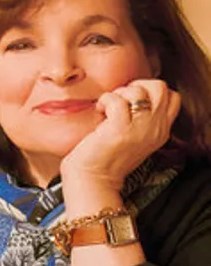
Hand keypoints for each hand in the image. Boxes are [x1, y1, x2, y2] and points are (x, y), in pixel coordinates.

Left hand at [60, 79, 180, 192]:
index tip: (131, 100)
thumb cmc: (107, 158)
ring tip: (106, 108)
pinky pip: (116, 100)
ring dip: (118, 94)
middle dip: (138, 86)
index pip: (172, 97)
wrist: (94, 179)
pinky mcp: (121, 129)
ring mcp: (140, 129)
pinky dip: (104, 100)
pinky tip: (99, 111)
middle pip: (161, 88)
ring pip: (138, 91)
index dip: (151, 90)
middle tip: (121, 99)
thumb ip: (142, 119)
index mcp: (161, 131)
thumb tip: (132, 92)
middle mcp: (155, 129)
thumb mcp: (134, 137)